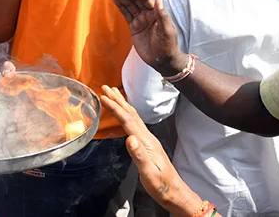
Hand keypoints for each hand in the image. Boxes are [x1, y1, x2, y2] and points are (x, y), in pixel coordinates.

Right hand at [100, 85, 201, 216]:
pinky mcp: (147, 144)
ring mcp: (148, 140)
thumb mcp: (148, 173)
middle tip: (106, 87)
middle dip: (118, 99)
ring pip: (134, 117)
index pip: (128, 120)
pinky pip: (135, 123)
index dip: (115, 108)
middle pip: (131, 114)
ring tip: (114, 93)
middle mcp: (147, 137)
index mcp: (145, 142)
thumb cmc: (161, 185)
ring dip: (123, 104)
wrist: (174, 191)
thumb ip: (139, 155)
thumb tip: (129, 138)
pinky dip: (127, 114)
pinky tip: (125, 114)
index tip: (104, 97)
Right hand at [109, 0, 186, 75]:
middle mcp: (148, 13)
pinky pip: (126, 14)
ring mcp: (141, 19)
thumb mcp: (167, 32)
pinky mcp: (134, 27)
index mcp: (157, 12)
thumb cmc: (168, 46)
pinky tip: (115, 0)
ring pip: (130, 5)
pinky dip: (120, 6)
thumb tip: (159, 0)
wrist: (163, 61)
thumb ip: (162, 16)